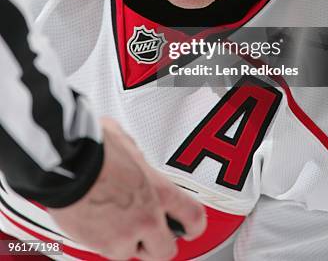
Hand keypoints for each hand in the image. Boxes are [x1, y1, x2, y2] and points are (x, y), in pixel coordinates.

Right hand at [48, 117, 205, 259]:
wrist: (67, 166)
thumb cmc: (94, 151)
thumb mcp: (126, 144)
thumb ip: (136, 158)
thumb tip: (131, 156)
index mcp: (159, 191)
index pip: (193, 217)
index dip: (193, 225)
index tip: (190, 227)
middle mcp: (146, 219)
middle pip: (166, 250)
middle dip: (157, 242)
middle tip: (148, 230)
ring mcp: (123, 237)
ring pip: (132, 251)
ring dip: (126, 239)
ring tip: (112, 218)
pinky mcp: (100, 246)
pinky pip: (107, 250)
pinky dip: (103, 239)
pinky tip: (95, 220)